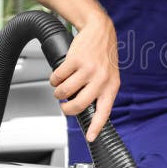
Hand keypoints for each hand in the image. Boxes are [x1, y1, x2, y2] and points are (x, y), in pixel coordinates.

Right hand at [50, 11, 119, 141]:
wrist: (100, 30)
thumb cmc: (103, 55)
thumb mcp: (109, 75)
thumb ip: (102, 91)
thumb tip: (88, 111)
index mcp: (112, 86)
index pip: (104, 111)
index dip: (96, 127)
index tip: (90, 138)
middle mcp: (101, 79)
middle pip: (78, 105)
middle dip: (66, 109)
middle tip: (64, 106)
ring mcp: (88, 70)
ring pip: (64, 92)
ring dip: (58, 92)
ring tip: (61, 87)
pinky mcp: (75, 60)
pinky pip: (57, 77)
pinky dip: (54, 79)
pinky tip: (59, 75)